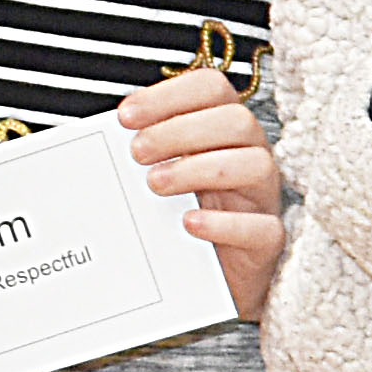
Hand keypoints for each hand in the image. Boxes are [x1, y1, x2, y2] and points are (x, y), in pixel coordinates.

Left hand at [119, 60, 284, 317]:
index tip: (126, 117)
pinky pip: (261, 227)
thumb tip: (103, 138)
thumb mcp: (163, 176)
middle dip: (180, 131)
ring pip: (255, 165)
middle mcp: (251, 156)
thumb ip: (144, 152)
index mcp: (225, 132)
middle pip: (237, 121)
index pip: (212, 89)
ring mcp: (263, 199)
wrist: (206, 283)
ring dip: (199, 169)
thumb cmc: (182, 219)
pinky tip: (188, 223)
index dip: (169, 95)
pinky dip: (223, 224)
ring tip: (156, 186)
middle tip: (137, 153)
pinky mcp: (268, 241)